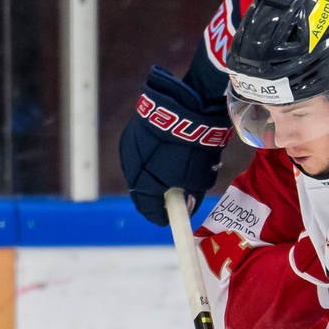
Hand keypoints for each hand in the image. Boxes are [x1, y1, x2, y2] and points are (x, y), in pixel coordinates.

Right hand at [118, 66, 230, 225]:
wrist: (184, 108)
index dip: (160, 217)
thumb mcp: (200, 178)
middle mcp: (131, 171)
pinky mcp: (130, 134)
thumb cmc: (193, 148)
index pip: (149, 210)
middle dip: (153, 197)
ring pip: (136, 172)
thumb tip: (187, 208)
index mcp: (145, 186)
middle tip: (168, 199)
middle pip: (140, 192)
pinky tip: (161, 153)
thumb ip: (191, 198)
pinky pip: (137, 154)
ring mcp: (128, 151)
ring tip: (166, 173)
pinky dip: (147, 159)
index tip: (168, 219)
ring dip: (149, 176)